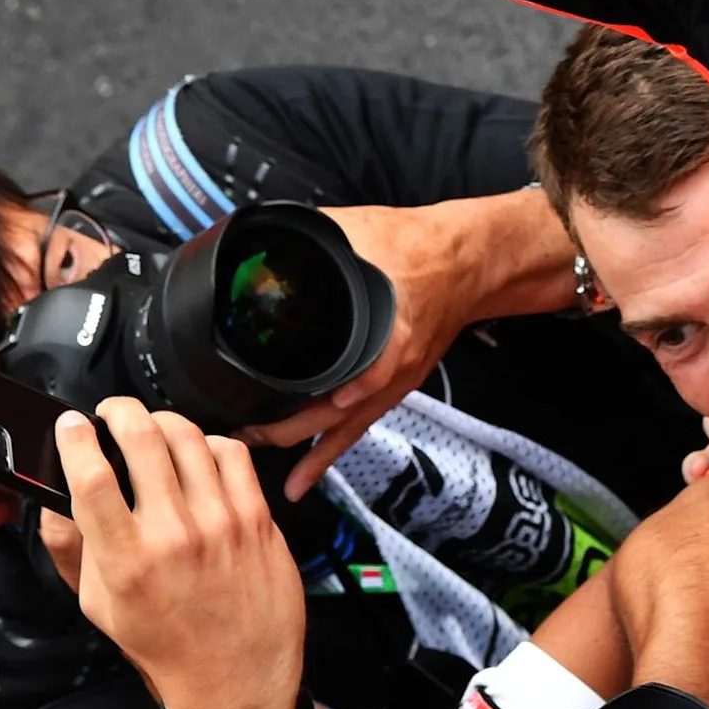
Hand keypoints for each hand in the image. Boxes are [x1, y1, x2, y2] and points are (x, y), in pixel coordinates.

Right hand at [47, 399, 305, 708]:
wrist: (236, 674)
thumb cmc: (167, 643)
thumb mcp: (99, 606)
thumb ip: (73, 549)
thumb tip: (53, 501)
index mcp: (127, 562)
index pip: (91, 478)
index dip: (75, 439)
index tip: (70, 425)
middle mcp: (175, 536)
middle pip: (141, 439)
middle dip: (118, 410)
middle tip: (110, 412)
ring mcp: (221, 522)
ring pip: (187, 436)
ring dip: (160, 420)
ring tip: (149, 427)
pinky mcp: (257, 517)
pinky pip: (232, 452)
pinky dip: (208, 440)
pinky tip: (196, 451)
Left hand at [248, 200, 520, 499]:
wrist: (466, 262)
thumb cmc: (418, 244)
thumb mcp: (364, 228)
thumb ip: (315, 232)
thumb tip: (264, 231)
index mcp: (389, 323)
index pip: (372, 366)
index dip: (346, 388)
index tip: (301, 403)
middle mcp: (390, 363)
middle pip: (341, 411)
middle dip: (288, 426)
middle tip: (242, 430)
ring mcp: (390, 382)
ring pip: (343, 427)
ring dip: (303, 448)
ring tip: (262, 463)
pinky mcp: (390, 388)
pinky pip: (354, 429)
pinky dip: (326, 455)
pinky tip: (301, 480)